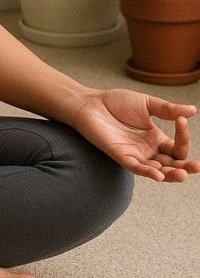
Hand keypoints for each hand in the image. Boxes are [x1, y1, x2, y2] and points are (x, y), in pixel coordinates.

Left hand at [72, 88, 199, 181]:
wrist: (89, 102)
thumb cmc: (115, 102)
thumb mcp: (146, 103)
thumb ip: (167, 109)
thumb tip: (192, 110)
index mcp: (155, 138)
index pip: (177, 147)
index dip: (183, 137)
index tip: (182, 120)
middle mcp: (147, 150)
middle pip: (171, 165)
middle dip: (185, 168)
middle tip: (196, 167)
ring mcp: (134, 154)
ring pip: (157, 171)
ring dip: (170, 174)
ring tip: (182, 174)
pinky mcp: (120, 155)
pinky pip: (136, 168)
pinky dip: (147, 173)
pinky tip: (159, 175)